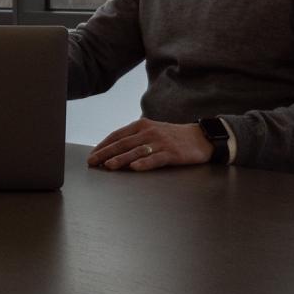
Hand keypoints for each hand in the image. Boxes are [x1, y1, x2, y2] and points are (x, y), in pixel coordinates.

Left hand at [86, 118, 212, 171]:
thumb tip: (113, 148)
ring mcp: (161, 142)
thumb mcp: (152, 131)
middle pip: (123, 143)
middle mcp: (149, 132)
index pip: (118, 135)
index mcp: (142, 125)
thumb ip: (135, 137)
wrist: (201, 137)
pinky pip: (156, 159)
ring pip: (136, 151)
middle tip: (93, 162)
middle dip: (106, 153)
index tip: (92, 155)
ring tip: (109, 166)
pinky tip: (135, 167)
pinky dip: (144, 163)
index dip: (103, 145)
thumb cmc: (173, 136)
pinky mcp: (172, 153)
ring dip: (121, 159)